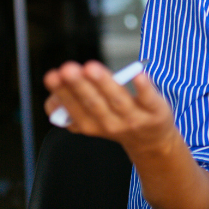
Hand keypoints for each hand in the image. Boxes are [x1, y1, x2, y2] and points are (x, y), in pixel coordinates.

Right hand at [43, 61, 177, 157]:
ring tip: (91, 68)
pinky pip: (149, 98)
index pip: (73, 110)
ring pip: (118, 100)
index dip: (62, 93)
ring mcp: (134, 119)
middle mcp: (111, 124)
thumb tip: (53, 99)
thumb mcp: (89, 120)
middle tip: (67, 69)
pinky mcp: (156, 111)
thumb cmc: (116, 120)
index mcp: (90, 125)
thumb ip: (68, 108)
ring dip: (104, 83)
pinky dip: (144, 87)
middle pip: (93, 103)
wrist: (151, 140)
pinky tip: (138, 74)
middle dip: (79, 86)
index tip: (52, 76)